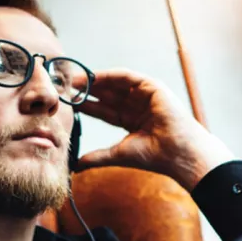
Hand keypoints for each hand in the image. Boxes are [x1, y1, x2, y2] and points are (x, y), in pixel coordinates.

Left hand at [74, 69, 235, 190]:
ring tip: (74, 81)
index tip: (68, 103)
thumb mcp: (118, 154)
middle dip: (87, 91)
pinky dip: (109, 76)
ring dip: (94, 81)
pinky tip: (93, 77)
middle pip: (107, 95)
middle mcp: (138, 107)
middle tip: (65, 88)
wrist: (176, 153)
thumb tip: (77, 165)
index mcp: (132, 122)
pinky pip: (127, 77)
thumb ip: (97, 157)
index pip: (104, 111)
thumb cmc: (153, 156)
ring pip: (115, 85)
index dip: (86, 106)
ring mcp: (146, 96)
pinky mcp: (153, 87)